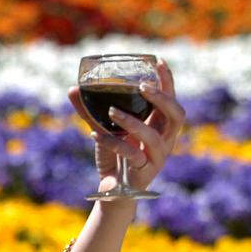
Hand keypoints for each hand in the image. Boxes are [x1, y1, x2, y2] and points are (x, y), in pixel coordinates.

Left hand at [68, 58, 186, 191]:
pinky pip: (131, 155)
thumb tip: (73, 89)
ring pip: (154, 137)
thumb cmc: (114, 157)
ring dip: (133, 122)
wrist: (113, 190)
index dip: (168, 80)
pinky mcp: (144, 172)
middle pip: (177, 115)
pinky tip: (94, 135)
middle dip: (162, 98)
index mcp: (160, 126)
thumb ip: (91, 111)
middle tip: (142, 87)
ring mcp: (157, 157)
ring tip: (111, 111)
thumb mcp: (103, 130)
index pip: (171, 99)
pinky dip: (112, 143)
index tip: (159, 60)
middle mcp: (165, 140)